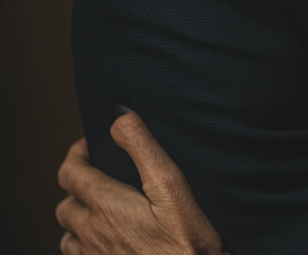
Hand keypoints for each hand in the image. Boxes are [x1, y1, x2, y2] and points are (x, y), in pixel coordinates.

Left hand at [56, 111, 227, 254]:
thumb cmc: (187, 242)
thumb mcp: (172, 186)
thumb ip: (143, 148)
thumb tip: (119, 119)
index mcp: (106, 206)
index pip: (71, 173)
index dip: (76, 152)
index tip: (90, 143)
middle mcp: (92, 234)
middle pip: (65, 202)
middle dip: (77, 182)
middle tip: (98, 171)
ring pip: (68, 232)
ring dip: (78, 214)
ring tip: (99, 203)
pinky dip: (83, 241)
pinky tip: (104, 237)